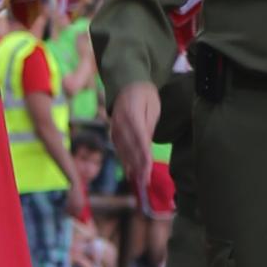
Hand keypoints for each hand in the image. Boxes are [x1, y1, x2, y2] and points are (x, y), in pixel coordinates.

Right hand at [110, 81, 161, 199]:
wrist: (126, 84)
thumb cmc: (145, 95)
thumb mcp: (152, 107)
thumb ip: (148, 126)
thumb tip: (146, 147)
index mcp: (132, 113)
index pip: (139, 138)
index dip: (143, 156)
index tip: (148, 170)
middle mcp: (120, 122)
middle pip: (129, 147)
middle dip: (137, 165)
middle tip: (144, 182)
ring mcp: (114, 127)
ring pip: (123, 150)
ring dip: (130, 166)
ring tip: (138, 181)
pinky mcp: (113, 131)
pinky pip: (118, 148)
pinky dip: (124, 160)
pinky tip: (130, 171)